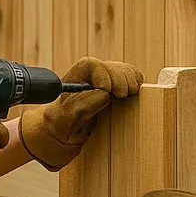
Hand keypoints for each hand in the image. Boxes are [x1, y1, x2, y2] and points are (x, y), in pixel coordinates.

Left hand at [19, 57, 142, 169]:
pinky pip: (129, 76)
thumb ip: (83, 103)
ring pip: (122, 69)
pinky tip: (133, 92)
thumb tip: (103, 92)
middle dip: (120, 79)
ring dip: (130, 80)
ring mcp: (103, 80)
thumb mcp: (66, 117)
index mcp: (74, 79)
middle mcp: (89, 76)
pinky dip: (135, 81)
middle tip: (122, 94)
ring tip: (128, 93)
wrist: (63, 132)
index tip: (108, 90)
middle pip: (110, 66)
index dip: (104, 74)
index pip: (91, 65)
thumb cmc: (60, 124)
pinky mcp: (114, 86)